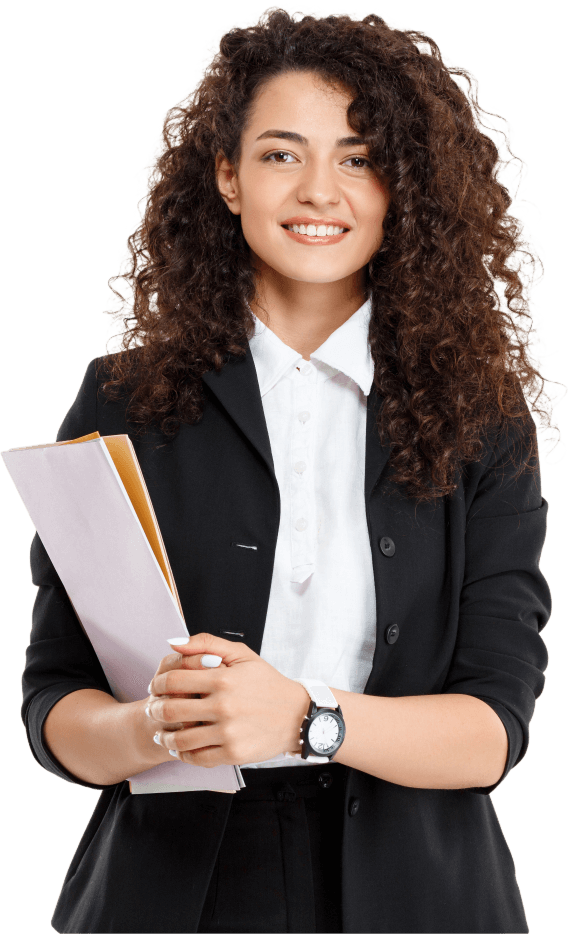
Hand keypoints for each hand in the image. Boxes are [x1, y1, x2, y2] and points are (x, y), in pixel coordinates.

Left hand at [146, 633, 307, 767]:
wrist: (297, 714)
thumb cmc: (267, 683)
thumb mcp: (242, 655)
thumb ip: (206, 644)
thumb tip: (173, 643)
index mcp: (223, 678)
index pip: (174, 680)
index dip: (158, 683)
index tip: (155, 687)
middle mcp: (224, 706)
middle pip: (171, 709)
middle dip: (155, 709)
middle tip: (153, 709)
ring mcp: (229, 732)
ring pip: (181, 738)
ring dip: (165, 735)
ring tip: (162, 731)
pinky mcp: (233, 753)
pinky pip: (197, 757)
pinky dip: (183, 754)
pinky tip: (179, 746)